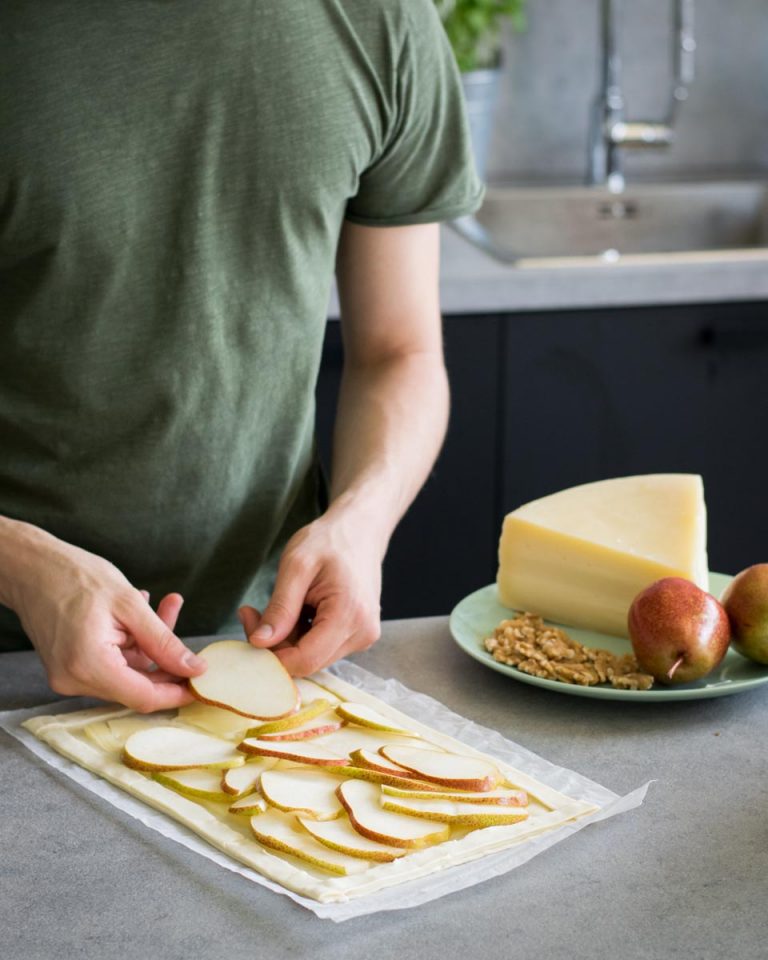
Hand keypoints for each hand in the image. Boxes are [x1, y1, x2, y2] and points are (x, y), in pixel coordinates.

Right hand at [10, 528, 205, 711]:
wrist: (32, 567)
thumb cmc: (75, 577)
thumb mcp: (130, 605)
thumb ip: (164, 641)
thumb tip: (194, 668)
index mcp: (89, 667)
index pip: (144, 697)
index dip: (177, 692)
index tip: (203, 681)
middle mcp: (75, 681)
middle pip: (137, 685)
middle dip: (167, 659)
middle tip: (188, 631)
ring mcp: (70, 676)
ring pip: (128, 671)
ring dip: (150, 643)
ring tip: (165, 604)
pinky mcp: (70, 667)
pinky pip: (112, 663)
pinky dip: (132, 642)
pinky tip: (142, 611)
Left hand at [240, 509, 382, 675]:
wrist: (360, 529)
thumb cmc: (330, 540)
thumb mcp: (296, 566)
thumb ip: (280, 607)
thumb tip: (259, 643)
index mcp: (350, 616)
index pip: (305, 660)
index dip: (271, 654)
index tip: (249, 623)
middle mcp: (362, 634)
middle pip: (307, 661)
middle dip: (275, 643)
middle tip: (253, 612)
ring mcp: (363, 636)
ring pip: (312, 657)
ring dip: (287, 638)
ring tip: (279, 604)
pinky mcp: (358, 634)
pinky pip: (321, 647)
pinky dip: (302, 634)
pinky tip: (298, 609)